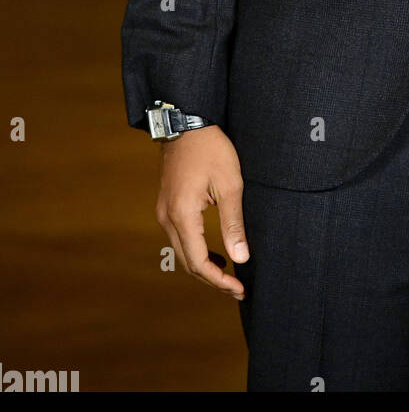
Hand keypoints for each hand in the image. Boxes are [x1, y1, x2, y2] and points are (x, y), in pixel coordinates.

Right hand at [156, 125, 247, 298]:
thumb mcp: (230, 184)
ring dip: (204, 267)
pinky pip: (179, 238)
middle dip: (212, 279)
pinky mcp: (167, 205)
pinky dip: (196, 251)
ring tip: (229, 274)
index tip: (239, 289)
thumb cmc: (211, 149)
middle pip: (187, 263)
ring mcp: (164, 212)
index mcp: (182, 216)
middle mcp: (167, 218)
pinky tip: (215, 253)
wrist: (186, 123)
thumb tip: (240, 258)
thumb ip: (233, 224)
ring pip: (182, 252)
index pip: (199, 262)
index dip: (219, 281)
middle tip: (237, 288)